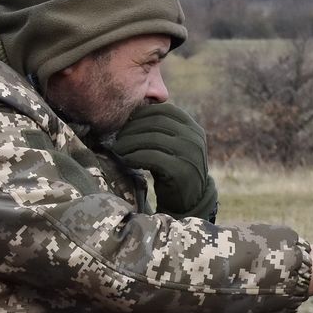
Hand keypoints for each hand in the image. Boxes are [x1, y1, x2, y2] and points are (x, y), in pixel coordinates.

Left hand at [108, 103, 217, 221]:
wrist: (190, 201)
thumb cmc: (175, 171)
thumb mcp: (175, 146)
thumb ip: (163, 130)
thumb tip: (133, 111)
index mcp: (193, 128)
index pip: (165, 110)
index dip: (143, 114)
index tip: (127, 123)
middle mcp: (194, 138)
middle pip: (156, 122)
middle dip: (133, 128)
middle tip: (117, 137)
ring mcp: (189, 154)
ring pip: (152, 138)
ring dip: (129, 142)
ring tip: (117, 148)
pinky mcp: (180, 170)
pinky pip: (151, 156)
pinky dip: (134, 156)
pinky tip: (126, 160)